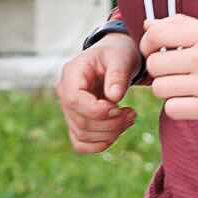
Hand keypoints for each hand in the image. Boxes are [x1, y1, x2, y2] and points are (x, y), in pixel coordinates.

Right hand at [57, 33, 141, 152]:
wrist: (114, 58)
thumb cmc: (117, 54)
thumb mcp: (121, 57)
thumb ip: (118, 75)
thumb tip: (114, 97)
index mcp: (71, 74)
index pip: (74, 101)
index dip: (98, 111)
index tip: (120, 107)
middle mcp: (64, 92)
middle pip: (80, 122)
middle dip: (111, 124)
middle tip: (132, 114)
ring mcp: (68, 109)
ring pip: (82, 136)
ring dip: (110, 134)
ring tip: (129, 117)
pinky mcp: (76, 121)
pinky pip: (81, 143)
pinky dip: (101, 143)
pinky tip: (118, 129)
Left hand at [140, 14, 197, 125]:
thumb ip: (180, 24)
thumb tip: (148, 25)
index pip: (156, 34)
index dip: (147, 44)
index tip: (155, 51)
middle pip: (154, 65)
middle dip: (158, 71)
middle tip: (172, 73)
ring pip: (160, 88)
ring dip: (167, 91)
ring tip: (182, 88)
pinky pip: (172, 109)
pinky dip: (176, 107)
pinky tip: (189, 102)